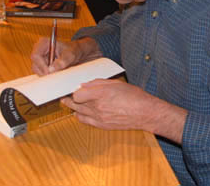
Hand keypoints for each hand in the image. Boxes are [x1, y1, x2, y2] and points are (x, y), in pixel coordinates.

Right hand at [31, 37, 101, 74]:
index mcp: (44, 43)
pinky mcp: (42, 64)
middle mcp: (40, 49)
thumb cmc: (74, 50)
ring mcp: (40, 57)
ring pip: (37, 70)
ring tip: (58, 72)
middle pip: (35, 64)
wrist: (78, 52)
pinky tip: (57, 73)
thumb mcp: (71, 55)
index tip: (49, 72)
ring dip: (47, 74)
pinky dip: (48, 75)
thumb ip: (62, 61)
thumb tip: (52, 69)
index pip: (36, 56)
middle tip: (54, 75)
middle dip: (44, 71)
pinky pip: (41, 73)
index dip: (41, 65)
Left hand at [61, 79, 187, 142]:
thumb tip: (84, 85)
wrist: (145, 113)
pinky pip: (85, 121)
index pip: (77, 94)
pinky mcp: (102, 125)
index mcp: (101, 93)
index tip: (76, 88)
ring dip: (72, 108)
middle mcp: (98, 106)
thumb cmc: (134, 96)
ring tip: (68, 104)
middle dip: (69, 99)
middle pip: (75, 104)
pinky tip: (78, 114)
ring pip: (78, 113)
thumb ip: (98, 83)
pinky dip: (80, 117)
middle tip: (65, 96)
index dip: (75, 91)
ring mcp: (99, 117)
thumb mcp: (116, 83)